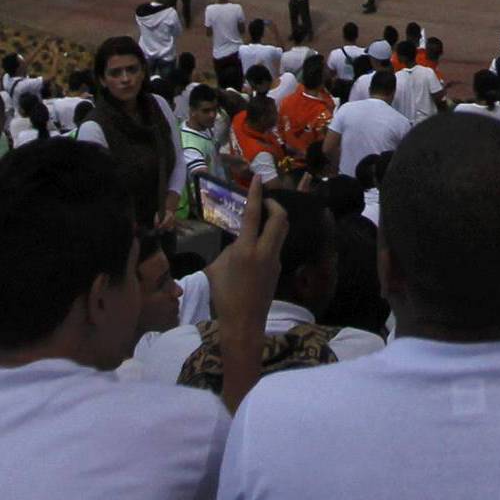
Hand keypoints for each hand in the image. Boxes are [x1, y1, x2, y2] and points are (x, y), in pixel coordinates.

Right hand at [206, 178, 288, 344]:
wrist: (243, 321)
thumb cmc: (223, 296)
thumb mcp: (216, 269)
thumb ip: (228, 250)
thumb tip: (237, 241)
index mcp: (245, 250)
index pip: (253, 215)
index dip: (256, 194)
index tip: (258, 178)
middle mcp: (264, 251)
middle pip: (280, 217)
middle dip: (275, 204)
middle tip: (265, 201)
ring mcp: (275, 259)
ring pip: (283, 230)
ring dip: (276, 218)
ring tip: (265, 217)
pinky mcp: (279, 268)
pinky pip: (278, 245)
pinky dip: (272, 236)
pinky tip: (260, 243)